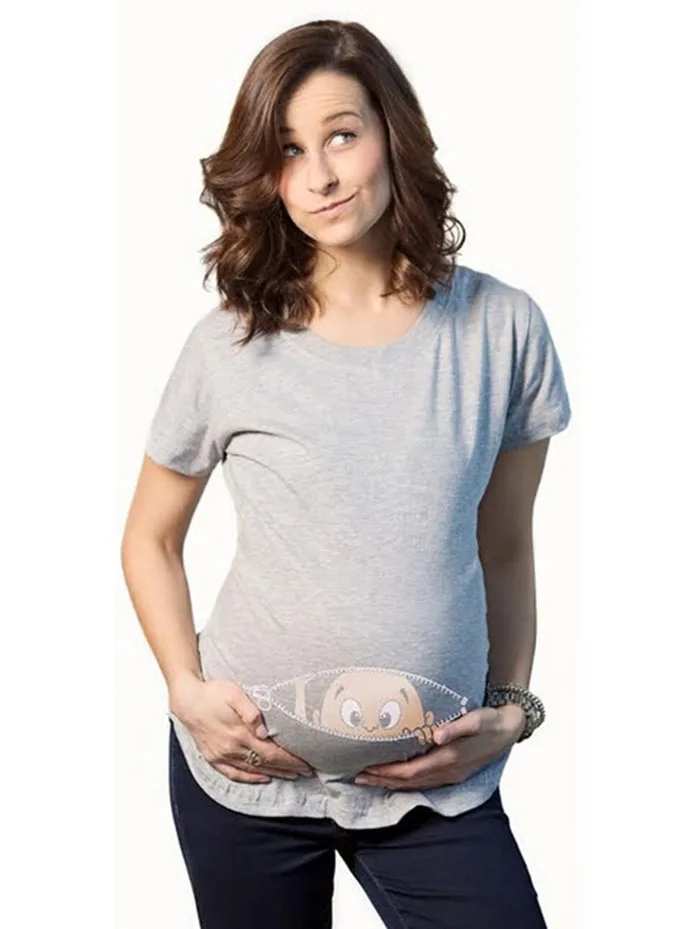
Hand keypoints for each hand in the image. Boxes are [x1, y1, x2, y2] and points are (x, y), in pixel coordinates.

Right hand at [168, 672, 313, 782]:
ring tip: (291, 775)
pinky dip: (250, 778)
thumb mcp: (234, 693)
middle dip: (288, 768)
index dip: (290, 760)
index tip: (306, 763)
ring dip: (273, 774)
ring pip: (252, 770)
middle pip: (265, 763)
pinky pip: (233, 774)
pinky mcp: (213, 758)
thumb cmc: (213, 692)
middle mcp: (231, 748)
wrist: (187, 700)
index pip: (272, 753)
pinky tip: (262, 778)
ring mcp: (221, 755)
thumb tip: (264, 731)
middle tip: (306, 770)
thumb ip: (250, 712)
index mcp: (239, 733)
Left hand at [354, 705, 524, 789]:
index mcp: (448, 759)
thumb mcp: (475, 719)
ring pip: (416, 786)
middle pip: (408, 782)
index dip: (386, 773)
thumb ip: (456, 728)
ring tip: (370, 779)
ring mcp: (451, 776)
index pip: (409, 772)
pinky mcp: (454, 773)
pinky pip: (424, 783)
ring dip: (392, 784)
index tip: (366, 769)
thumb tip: (437, 735)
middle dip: (382, 781)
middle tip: (357, 777)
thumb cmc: (489, 721)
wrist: (510, 730)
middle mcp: (447, 772)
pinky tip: (397, 779)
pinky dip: (407, 783)